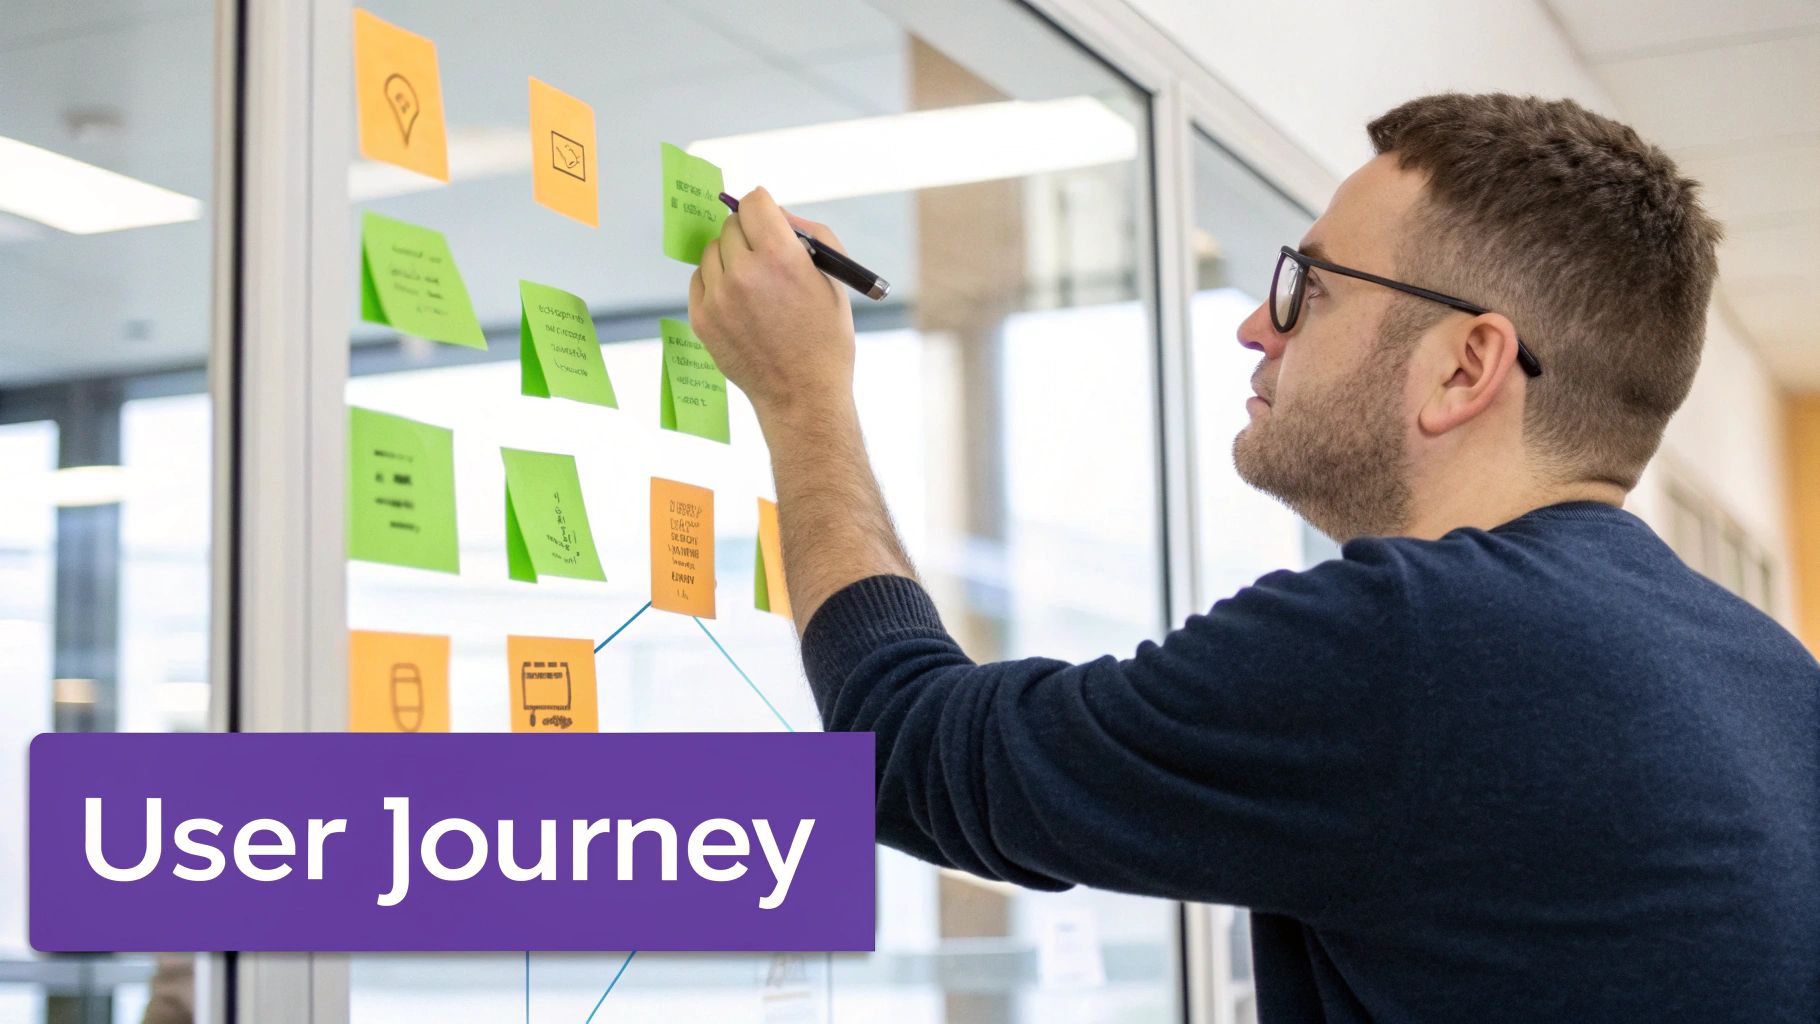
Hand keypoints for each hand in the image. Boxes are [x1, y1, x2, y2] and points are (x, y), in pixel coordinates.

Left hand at [688, 187, 856, 423]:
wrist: (803, 395)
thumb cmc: (825, 336)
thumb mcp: (832, 278)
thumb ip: (809, 234)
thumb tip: (777, 213)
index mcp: (780, 256)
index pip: (754, 202)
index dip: (764, 207)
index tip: (767, 219)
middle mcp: (743, 273)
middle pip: (732, 225)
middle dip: (749, 233)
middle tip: (764, 255)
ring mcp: (718, 298)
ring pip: (713, 251)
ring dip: (730, 257)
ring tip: (753, 284)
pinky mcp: (702, 319)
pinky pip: (700, 279)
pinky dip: (716, 282)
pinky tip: (738, 301)